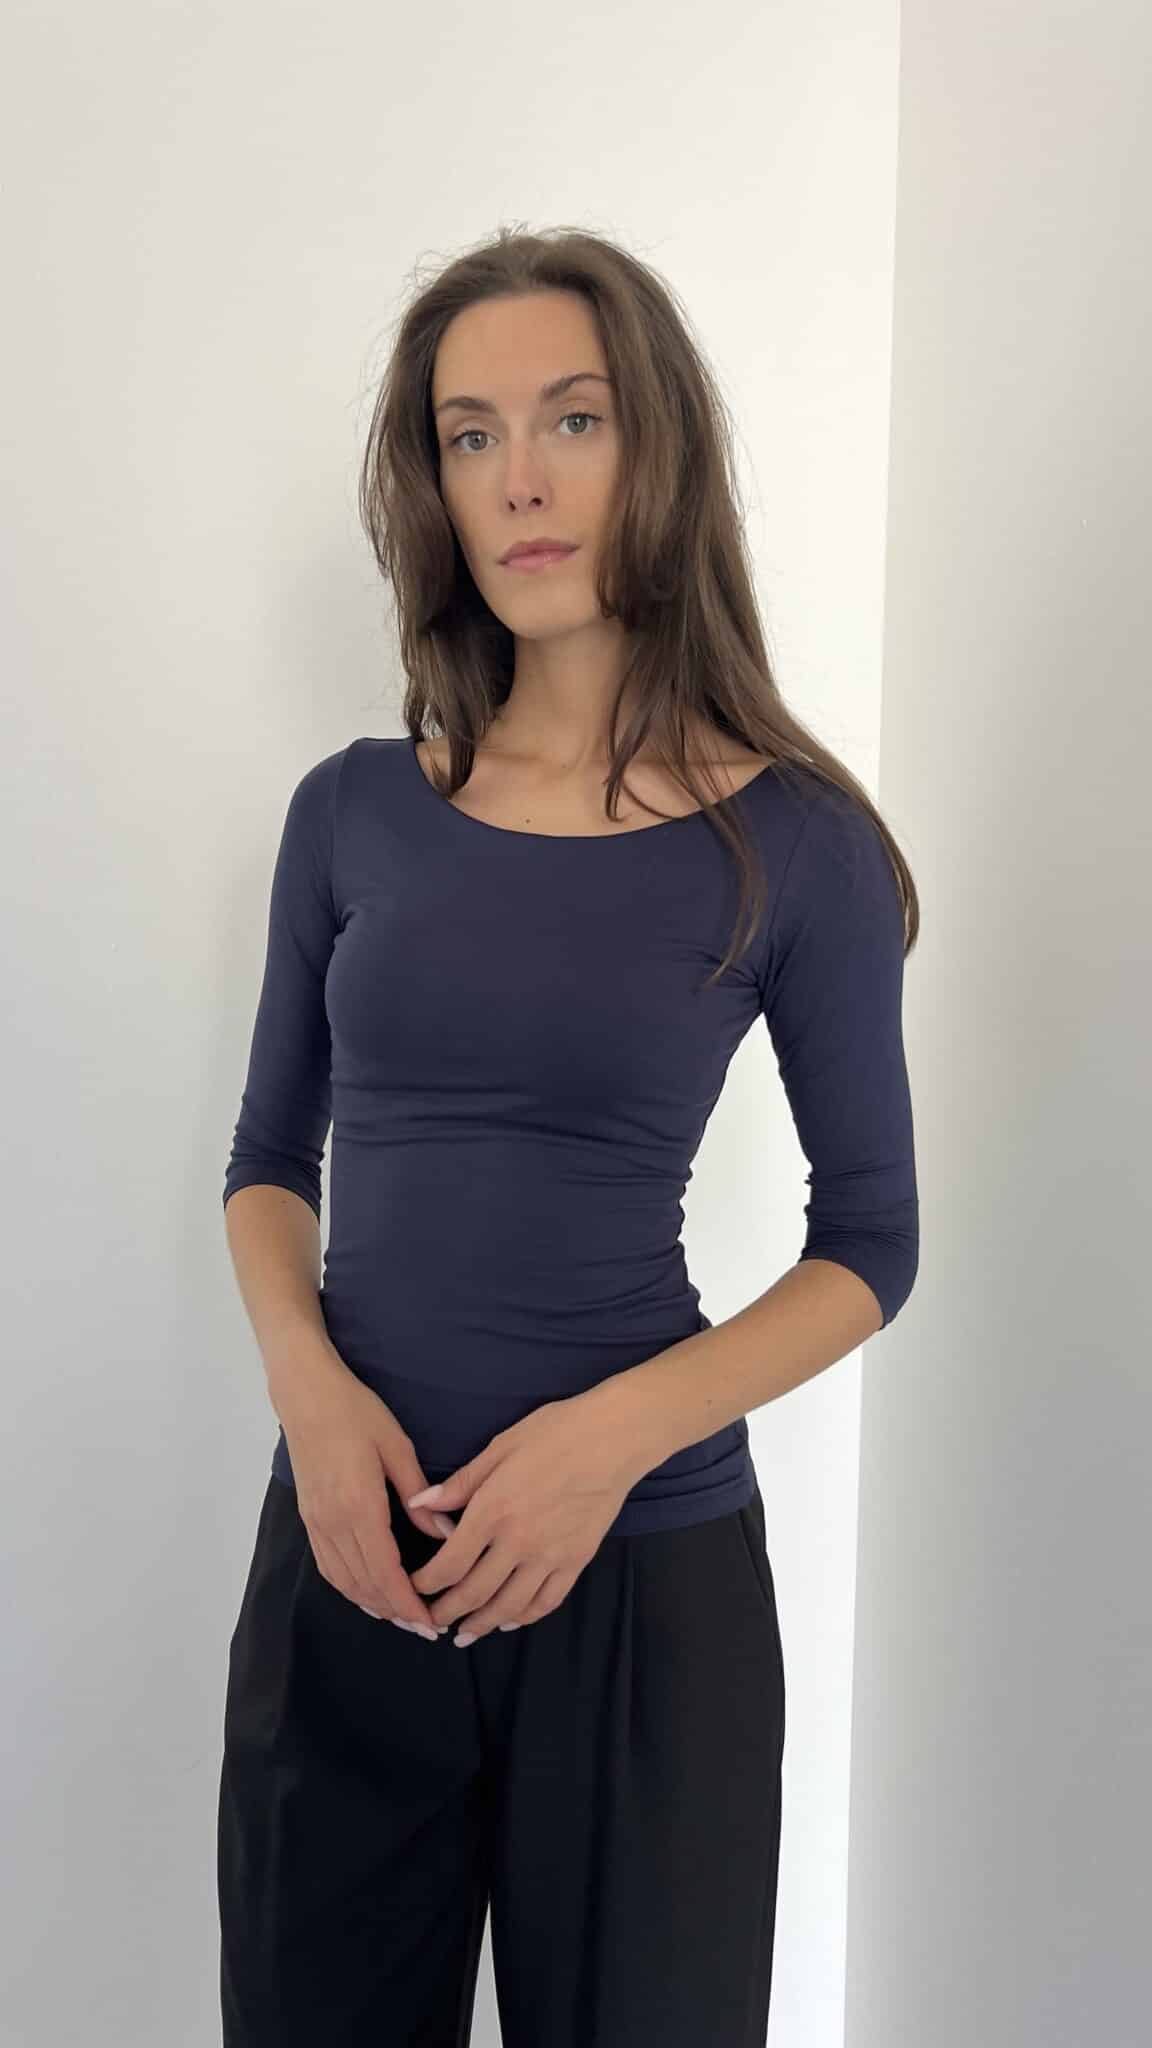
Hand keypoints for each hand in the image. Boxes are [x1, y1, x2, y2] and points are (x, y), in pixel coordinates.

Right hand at [277, 1359, 455, 1634]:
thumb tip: (447, 1532)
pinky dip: (349, 1587)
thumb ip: (421, 1495)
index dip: (409, 1604)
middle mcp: (334, 1523)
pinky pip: (328, 1566)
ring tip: (401, 1617)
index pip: (387, 1573)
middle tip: (426, 1628)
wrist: (306, 1396)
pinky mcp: (308, 1518)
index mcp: (360, 1507)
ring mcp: (317, 1523)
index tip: (432, 1623)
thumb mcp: (397, 1448)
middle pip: (366, 1585)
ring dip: (373, 1604)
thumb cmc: (357, 1414)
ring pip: (344, 1581)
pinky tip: (367, 1593)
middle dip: (396, 1612)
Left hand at [404, 1396, 637, 1641]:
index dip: (426, 1584)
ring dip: (482, 1623)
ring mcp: (550, 1555)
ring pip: (508, 1605)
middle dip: (447, 1612)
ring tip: (465, 1633)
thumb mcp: (500, 1447)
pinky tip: (509, 1620)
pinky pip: (547, 1601)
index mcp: (493, 1510)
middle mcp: (519, 1541)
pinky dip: (524, 1616)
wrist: (614, 1438)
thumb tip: (420, 1504)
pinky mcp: (576, 1560)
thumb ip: (460, 1484)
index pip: (449, 1564)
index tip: (414, 1588)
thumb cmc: (555, 1432)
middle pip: (474, 1592)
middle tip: (431, 1621)